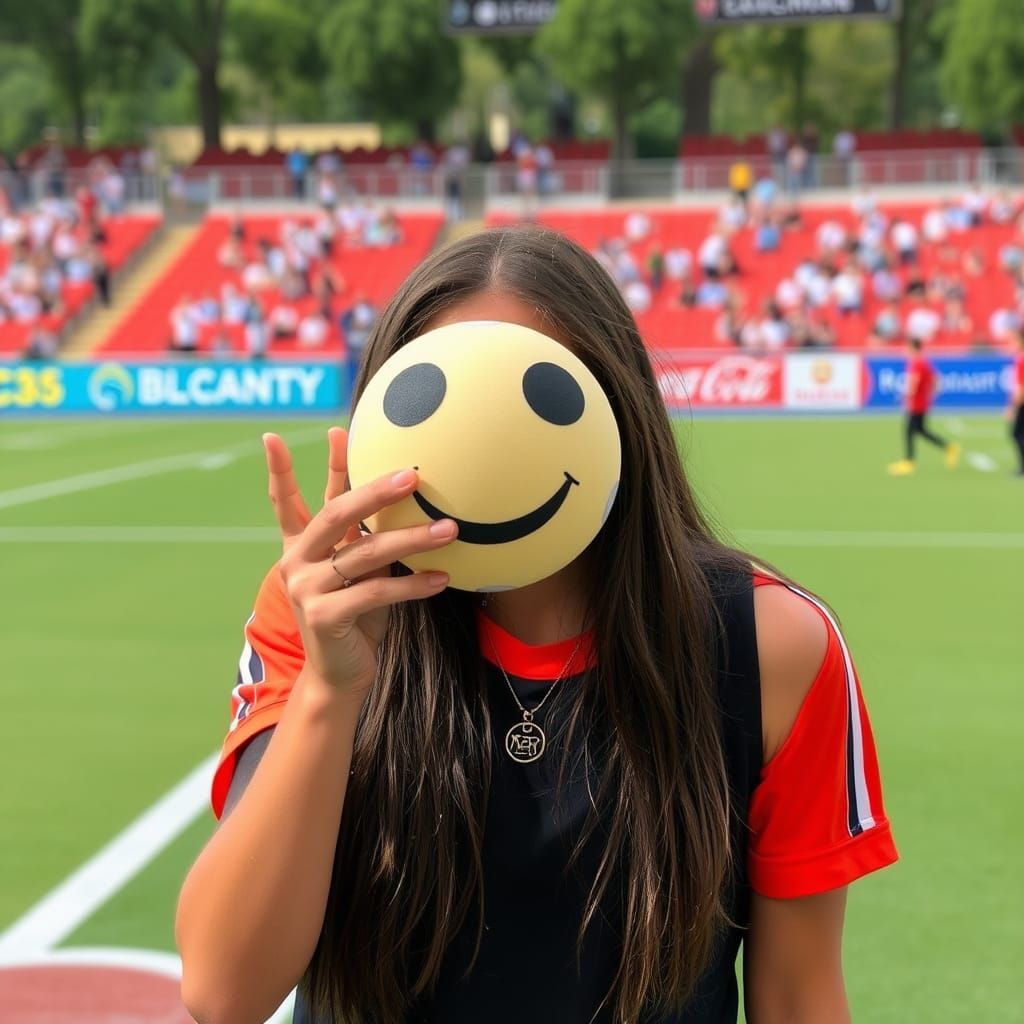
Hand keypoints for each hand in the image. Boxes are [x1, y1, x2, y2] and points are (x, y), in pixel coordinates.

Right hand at [263, 428, 456, 697]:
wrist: (340, 675)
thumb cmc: (356, 615)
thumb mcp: (359, 571)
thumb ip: (366, 538)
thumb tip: (407, 497)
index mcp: (299, 545)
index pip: (288, 500)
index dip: (282, 467)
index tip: (277, 435)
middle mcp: (296, 561)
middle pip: (336, 513)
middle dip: (375, 490)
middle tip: (412, 474)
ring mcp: (305, 589)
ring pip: (365, 553)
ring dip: (413, 539)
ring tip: (449, 529)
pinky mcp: (323, 616)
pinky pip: (377, 592)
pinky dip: (413, 584)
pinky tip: (442, 578)